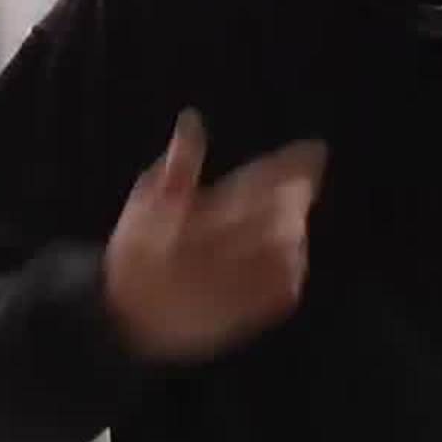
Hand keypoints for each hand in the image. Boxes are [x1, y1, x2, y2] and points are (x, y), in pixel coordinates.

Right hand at [104, 111, 326, 362]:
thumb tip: (192, 120)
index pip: (258, 185)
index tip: (315, 149)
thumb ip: (177, 164)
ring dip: (295, 227)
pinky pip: (287, 286)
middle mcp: (226, 254)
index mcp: (202, 221)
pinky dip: (292, 266)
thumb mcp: (145, 204)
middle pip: (282, 217)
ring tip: (291, 216)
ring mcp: (242, 286)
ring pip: (289, 249)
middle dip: (296, 195)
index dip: (290, 166)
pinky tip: (285, 254)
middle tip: (302, 181)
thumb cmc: (136, 254)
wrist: (126, 322)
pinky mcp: (249, 313)